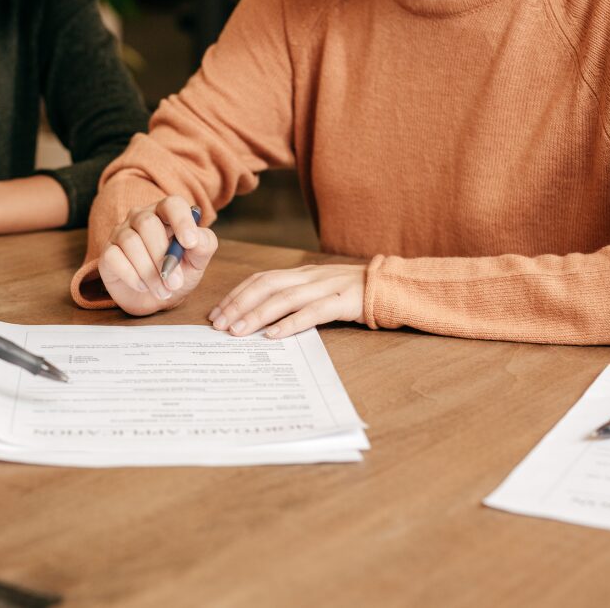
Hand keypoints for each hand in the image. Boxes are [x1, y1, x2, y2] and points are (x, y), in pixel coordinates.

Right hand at [98, 195, 217, 315]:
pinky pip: (114, 258)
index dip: (181, 220)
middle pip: (148, 224)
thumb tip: (196, 238)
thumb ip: (203, 245)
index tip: (190, 243)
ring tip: (163, 291)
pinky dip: (131, 275)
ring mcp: (121, 233)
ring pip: (131, 242)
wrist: (156, 298)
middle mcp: (141, 218)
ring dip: (149, 271)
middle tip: (175, 283)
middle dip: (163, 256)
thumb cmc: (178, 273)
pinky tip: (142, 286)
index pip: (172, 204)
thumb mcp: (197, 261)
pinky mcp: (108, 253)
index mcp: (166, 214)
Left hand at [209, 264, 364, 338]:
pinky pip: (313, 312)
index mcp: (301, 274)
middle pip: (266, 286)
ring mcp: (326, 287)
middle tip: (219, 324)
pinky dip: (291, 323)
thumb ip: (295, 301)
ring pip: (284, 298)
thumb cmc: (353, 295)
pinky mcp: (343, 301)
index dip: (236, 295)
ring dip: (257, 315)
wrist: (393, 287)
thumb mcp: (319, 293)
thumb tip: (262, 322)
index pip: (260, 280)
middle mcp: (309, 277)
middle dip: (238, 304)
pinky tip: (274, 335)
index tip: (216, 313)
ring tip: (238, 331)